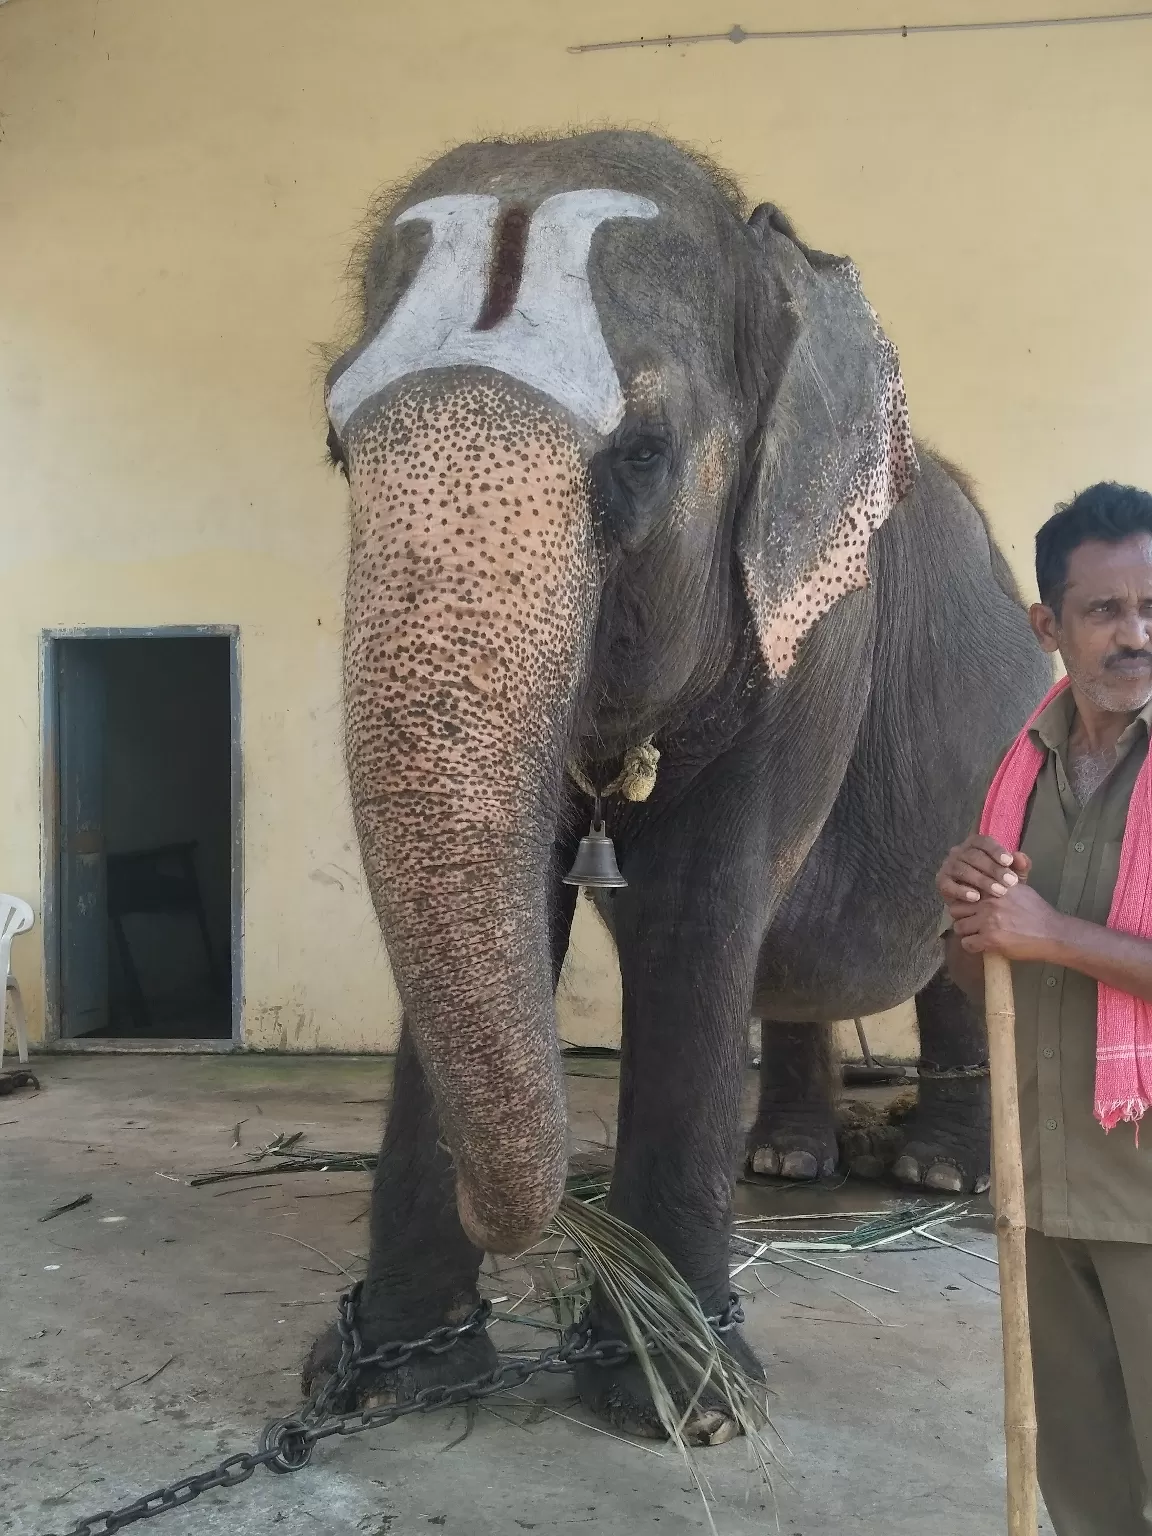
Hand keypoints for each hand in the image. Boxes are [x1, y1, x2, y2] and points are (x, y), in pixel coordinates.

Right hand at [936, 835, 1031, 906]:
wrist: (979, 905)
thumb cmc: (997, 884)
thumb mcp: (1013, 875)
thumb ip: (1020, 867)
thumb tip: (1020, 858)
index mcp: (974, 844)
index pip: (983, 841)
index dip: (996, 850)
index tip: (1009, 862)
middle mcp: (958, 852)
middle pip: (973, 855)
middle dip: (993, 869)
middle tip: (1010, 882)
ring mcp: (948, 866)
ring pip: (962, 869)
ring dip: (981, 880)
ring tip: (998, 892)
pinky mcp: (941, 882)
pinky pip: (948, 885)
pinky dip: (962, 891)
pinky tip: (976, 898)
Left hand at [952, 881, 1066, 961]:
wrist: (1052, 933)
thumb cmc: (1037, 911)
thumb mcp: (1022, 887)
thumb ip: (1010, 875)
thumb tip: (1013, 856)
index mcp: (994, 888)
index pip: (965, 890)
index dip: (964, 899)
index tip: (969, 906)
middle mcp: (989, 902)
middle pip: (956, 909)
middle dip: (962, 916)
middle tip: (971, 922)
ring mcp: (988, 920)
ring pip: (959, 926)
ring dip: (966, 932)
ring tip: (977, 934)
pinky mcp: (990, 939)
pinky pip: (967, 943)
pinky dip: (972, 946)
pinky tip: (981, 945)